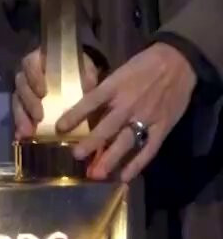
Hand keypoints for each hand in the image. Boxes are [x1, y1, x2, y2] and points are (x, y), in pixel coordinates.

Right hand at [13, 47, 99, 138]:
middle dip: (29, 102)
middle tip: (38, 117)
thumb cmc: (76, 68)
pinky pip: (18, 114)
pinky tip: (21, 137)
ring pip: (17, 100)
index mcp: (39, 59)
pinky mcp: (24, 105)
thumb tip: (88, 86)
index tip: (43, 93)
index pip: (31, 64)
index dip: (34, 77)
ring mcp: (24, 90)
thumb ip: (86, 74)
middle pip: (22, 85)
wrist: (75, 76)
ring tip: (27, 133)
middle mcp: (27, 73)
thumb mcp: (83, 67)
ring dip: (21, 117)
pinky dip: (19, 125)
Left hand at [56, 43, 196, 181]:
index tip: (59, 128)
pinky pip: (148, 149)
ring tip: (96, 174)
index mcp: (115, 86)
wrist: (178, 61)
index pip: (91, 102)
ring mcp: (146, 118)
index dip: (75, 115)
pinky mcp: (162, 127)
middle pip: (106, 127)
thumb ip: (105, 89)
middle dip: (90, 143)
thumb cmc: (144, 65)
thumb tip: (86, 103)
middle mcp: (128, 104)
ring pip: (125, 142)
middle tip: (76, 156)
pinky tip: (124, 177)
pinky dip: (137, 165)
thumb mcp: (121, 71)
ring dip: (110, 159)